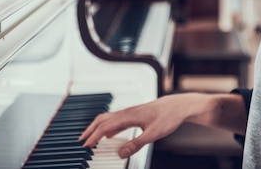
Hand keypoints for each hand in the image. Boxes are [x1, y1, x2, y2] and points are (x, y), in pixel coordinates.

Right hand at [79, 94, 193, 158]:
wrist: (178, 106)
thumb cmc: (168, 117)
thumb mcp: (153, 134)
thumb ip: (136, 144)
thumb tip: (120, 153)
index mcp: (128, 116)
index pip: (105, 127)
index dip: (94, 136)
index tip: (86, 145)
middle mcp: (126, 112)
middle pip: (102, 119)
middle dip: (90, 130)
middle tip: (81, 141)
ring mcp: (130, 112)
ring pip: (108, 118)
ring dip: (97, 127)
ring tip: (90, 137)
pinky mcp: (134, 114)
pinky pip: (115, 119)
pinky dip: (107, 126)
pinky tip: (108, 134)